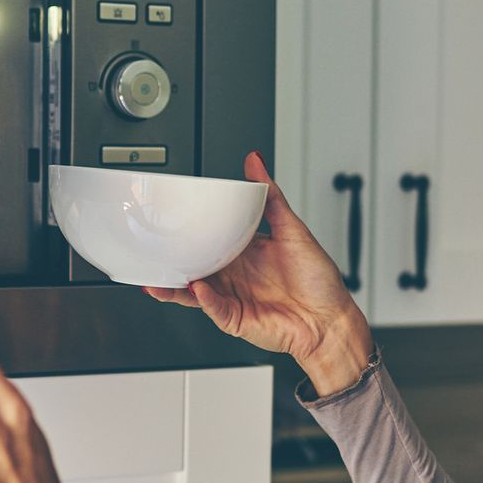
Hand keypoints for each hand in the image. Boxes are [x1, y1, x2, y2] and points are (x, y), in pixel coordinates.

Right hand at [145, 152, 374, 395]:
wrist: (331, 321)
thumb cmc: (319, 281)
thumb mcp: (293, 229)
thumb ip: (270, 197)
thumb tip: (255, 162)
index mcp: (244, 251)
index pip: (209, 239)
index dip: (188, 233)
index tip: (170, 221)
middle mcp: (235, 274)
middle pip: (194, 266)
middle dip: (171, 262)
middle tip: (152, 250)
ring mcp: (232, 298)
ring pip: (193, 292)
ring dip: (174, 287)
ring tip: (157, 278)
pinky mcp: (235, 319)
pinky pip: (214, 309)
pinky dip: (204, 300)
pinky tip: (197, 288)